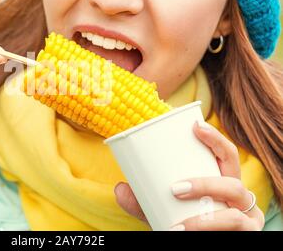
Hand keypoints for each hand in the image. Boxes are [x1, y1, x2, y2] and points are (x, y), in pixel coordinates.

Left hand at [114, 121, 264, 230]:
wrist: (194, 243)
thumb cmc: (185, 221)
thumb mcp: (162, 209)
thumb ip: (141, 201)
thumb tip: (119, 188)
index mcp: (223, 179)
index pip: (226, 154)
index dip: (215, 138)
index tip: (195, 126)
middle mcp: (239, 198)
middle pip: (233, 184)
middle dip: (206, 185)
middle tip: (175, 189)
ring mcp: (247, 219)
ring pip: (235, 215)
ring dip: (206, 221)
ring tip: (179, 227)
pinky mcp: (247, 235)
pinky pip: (235, 232)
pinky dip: (208, 233)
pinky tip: (186, 234)